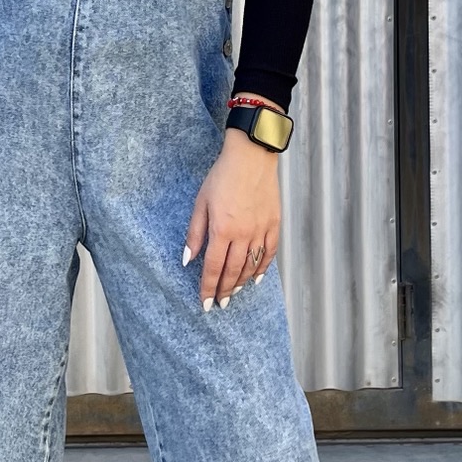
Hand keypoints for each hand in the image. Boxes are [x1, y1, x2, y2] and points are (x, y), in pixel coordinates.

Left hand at [183, 107, 282, 309]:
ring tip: (233, 294)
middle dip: (224, 291)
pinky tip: (255, 279)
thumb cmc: (222, 176)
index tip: (205, 304)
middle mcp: (243, 235)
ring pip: (251, 266)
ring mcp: (260, 230)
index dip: (207, 288)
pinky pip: (269, 253)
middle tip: (219, 304)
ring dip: (241, 283)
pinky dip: (263, 269)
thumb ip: (195, 234)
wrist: (251, 156)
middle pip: (232, 271)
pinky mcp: (273, 224)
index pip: (212, 268)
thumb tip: (187, 260)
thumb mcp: (201, 203)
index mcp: (222, 230)